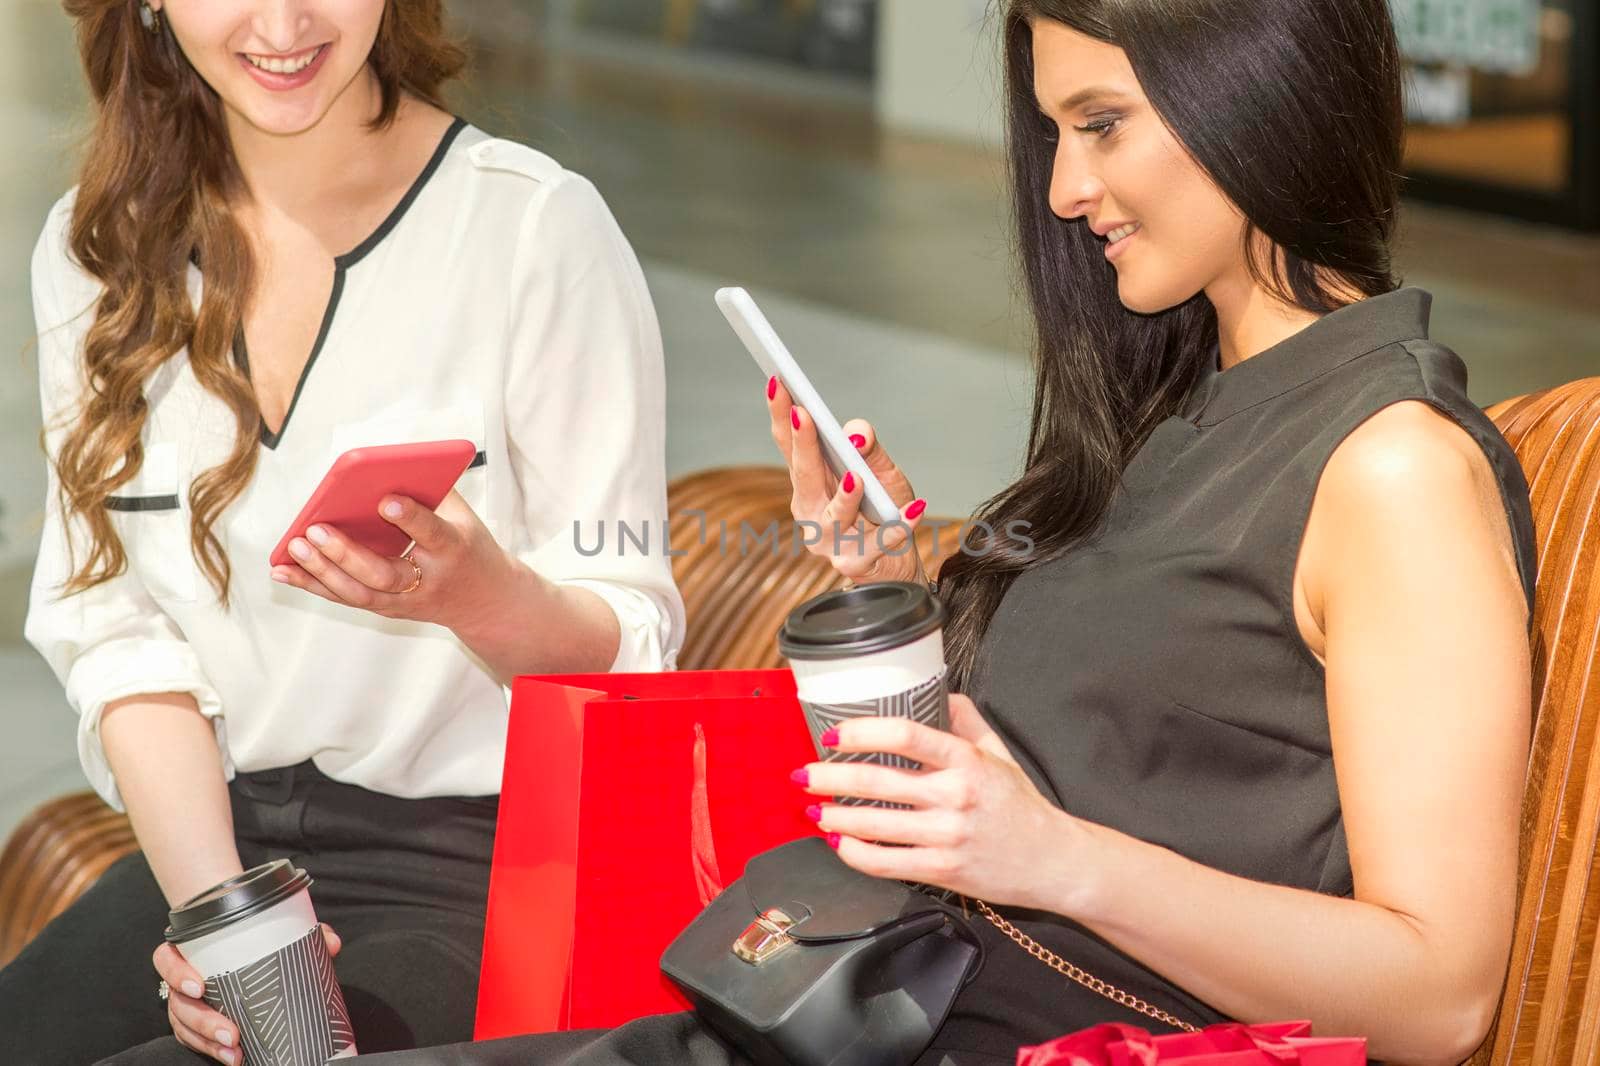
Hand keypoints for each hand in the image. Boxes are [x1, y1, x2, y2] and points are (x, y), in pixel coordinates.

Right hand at [155, 923, 341, 1063]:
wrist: (250, 951)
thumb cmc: (257, 937)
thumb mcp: (278, 930)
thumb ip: (306, 932)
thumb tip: (331, 944)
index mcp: (192, 948)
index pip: (166, 958)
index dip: (175, 973)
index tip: (199, 986)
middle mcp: (183, 977)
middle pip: (178, 1002)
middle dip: (203, 1022)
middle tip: (232, 1033)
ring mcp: (186, 1003)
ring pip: (184, 1026)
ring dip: (208, 1043)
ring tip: (235, 1053)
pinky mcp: (194, 1023)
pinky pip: (193, 1040)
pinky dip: (211, 1050)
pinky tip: (233, 1057)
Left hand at [270, 491, 515, 630]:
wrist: (485, 602)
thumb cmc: (469, 546)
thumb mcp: (464, 516)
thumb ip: (430, 489)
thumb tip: (387, 461)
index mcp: (453, 550)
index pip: (432, 534)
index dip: (410, 518)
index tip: (385, 499)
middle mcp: (428, 580)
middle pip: (384, 573)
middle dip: (347, 553)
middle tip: (315, 529)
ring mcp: (405, 600)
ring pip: (360, 592)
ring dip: (322, 572)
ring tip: (294, 547)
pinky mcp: (387, 609)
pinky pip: (346, 599)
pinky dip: (313, 585)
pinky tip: (283, 571)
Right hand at [764, 376, 925, 583]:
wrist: (899, 562)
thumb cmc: (884, 510)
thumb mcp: (882, 470)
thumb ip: (868, 447)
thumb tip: (855, 435)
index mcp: (810, 483)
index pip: (790, 445)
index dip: (781, 414)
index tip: (776, 382)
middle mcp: (810, 511)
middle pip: (803, 476)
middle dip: (802, 444)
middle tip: (802, 414)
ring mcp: (829, 541)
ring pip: (834, 516)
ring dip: (844, 497)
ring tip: (855, 477)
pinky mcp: (855, 563)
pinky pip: (879, 543)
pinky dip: (897, 527)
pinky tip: (914, 510)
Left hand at [795, 695, 1091, 912]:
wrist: (1052, 860)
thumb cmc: (1021, 806)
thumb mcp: (999, 754)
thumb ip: (967, 721)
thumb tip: (939, 692)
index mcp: (966, 761)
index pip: (906, 735)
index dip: (862, 731)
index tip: (834, 734)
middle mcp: (955, 796)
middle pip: (877, 782)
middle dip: (830, 777)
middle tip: (805, 773)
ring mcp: (947, 836)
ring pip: (874, 825)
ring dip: (834, 815)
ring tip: (813, 807)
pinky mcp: (942, 870)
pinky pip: (885, 863)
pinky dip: (854, 852)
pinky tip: (839, 841)